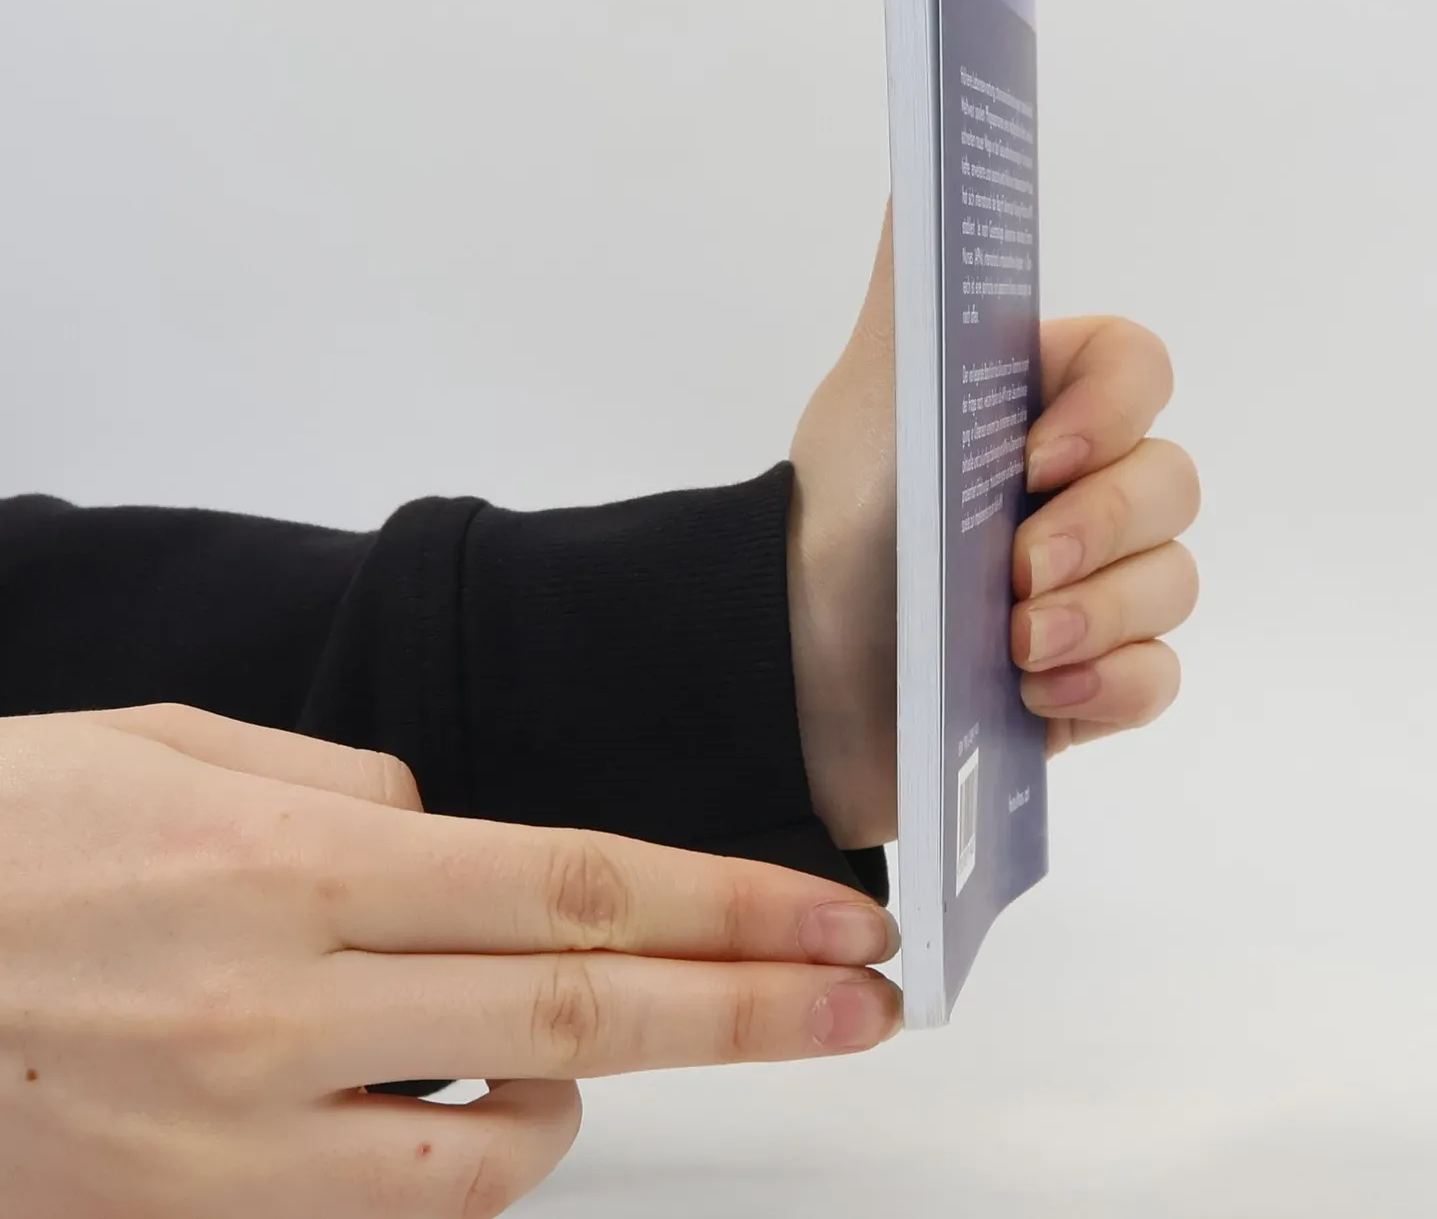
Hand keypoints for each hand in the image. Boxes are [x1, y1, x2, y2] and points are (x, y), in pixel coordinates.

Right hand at [0, 705, 899, 1218]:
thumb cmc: (5, 832)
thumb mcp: (176, 745)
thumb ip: (344, 783)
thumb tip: (458, 825)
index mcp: (297, 859)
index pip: (577, 883)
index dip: (729, 901)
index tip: (835, 916)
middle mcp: (285, 1003)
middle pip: (582, 1012)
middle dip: (753, 1009)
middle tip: (870, 1006)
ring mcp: (238, 1136)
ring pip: (500, 1146)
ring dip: (598, 1090)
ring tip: (619, 1038)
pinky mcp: (192, 1218)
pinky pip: (393, 1216)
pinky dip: (472, 1159)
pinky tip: (472, 1101)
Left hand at [788, 205, 1200, 846]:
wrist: (790, 666)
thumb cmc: (842, 509)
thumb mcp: (877, 382)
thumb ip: (914, 267)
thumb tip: (930, 155)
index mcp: (1046, 403)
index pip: (1139, 371)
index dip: (1110, 412)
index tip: (1037, 458)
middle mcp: (1086, 487)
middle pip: (1173, 481)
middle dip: (1099, 531)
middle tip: (1014, 570)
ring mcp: (1098, 585)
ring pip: (1174, 581)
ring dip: (1098, 616)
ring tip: (1013, 647)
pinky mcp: (1095, 675)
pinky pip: (1160, 676)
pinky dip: (1112, 683)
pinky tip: (1039, 694)